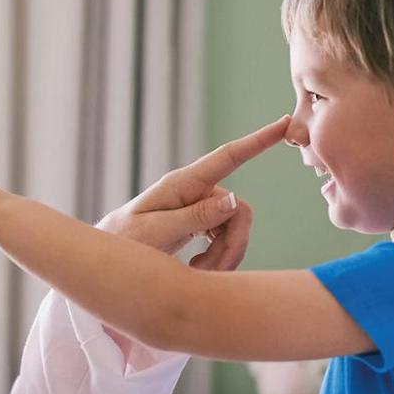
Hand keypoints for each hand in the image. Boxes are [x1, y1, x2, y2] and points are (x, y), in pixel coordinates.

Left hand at [97, 115, 289, 270]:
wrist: (107, 259)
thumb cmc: (124, 242)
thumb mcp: (157, 232)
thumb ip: (195, 217)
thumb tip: (235, 199)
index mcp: (181, 184)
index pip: (227, 157)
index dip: (258, 141)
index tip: (285, 123)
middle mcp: (193, 191)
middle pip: (239, 211)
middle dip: (231, 245)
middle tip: (207, 270)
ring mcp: (198, 207)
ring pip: (236, 229)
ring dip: (223, 256)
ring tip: (195, 270)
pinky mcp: (199, 223)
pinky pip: (227, 238)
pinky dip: (219, 258)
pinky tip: (197, 268)